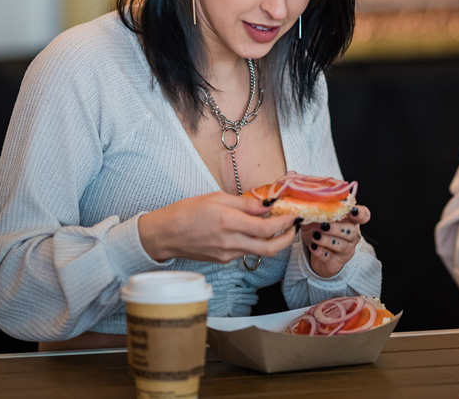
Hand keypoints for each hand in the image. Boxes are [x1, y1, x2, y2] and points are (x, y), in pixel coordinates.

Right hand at [138, 191, 298, 262]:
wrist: (165, 235)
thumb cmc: (187, 211)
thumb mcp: (217, 198)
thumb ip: (245, 203)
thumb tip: (267, 204)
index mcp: (228, 222)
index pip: (266, 228)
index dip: (284, 222)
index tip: (293, 214)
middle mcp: (230, 242)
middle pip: (270, 248)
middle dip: (287, 239)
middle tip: (293, 227)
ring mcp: (227, 254)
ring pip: (260, 252)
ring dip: (273, 241)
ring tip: (277, 226)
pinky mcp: (223, 260)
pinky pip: (246, 252)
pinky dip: (255, 243)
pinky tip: (254, 231)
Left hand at [301, 204, 370, 277]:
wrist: (315, 252)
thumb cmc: (319, 230)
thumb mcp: (317, 217)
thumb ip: (317, 209)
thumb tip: (310, 202)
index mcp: (351, 221)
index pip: (364, 216)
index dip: (361, 213)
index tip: (352, 211)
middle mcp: (352, 236)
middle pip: (352, 232)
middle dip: (337, 229)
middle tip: (323, 226)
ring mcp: (346, 250)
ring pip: (342, 246)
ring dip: (327, 240)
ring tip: (315, 236)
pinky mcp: (336, 262)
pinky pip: (330, 257)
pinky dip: (320, 251)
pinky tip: (313, 246)